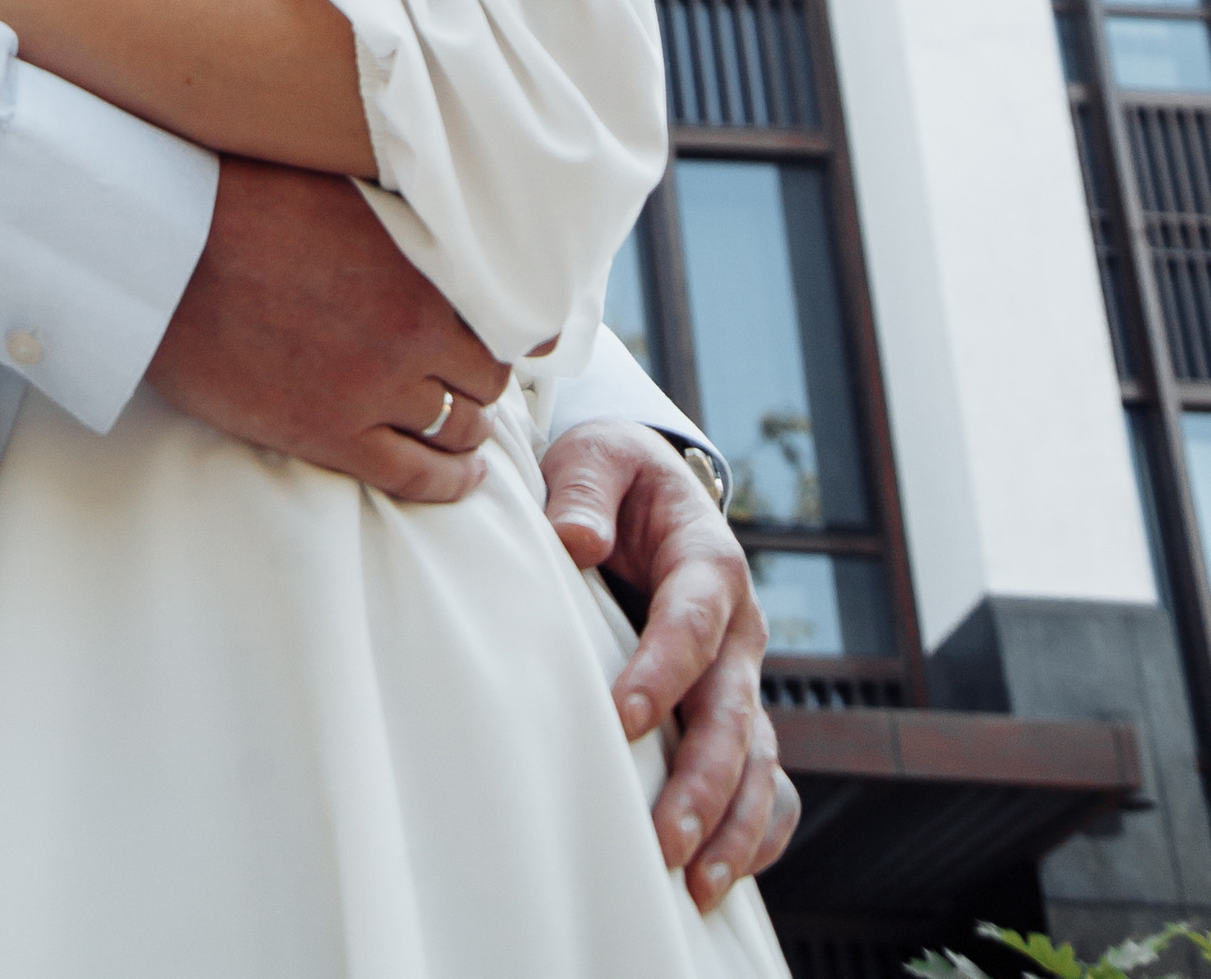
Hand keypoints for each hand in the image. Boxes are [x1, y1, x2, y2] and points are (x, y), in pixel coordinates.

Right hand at [148, 159, 507, 502]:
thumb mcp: (343, 185)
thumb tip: (443, 198)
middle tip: (474, 379)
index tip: (507, 332)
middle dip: (484, 381)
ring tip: (467, 429)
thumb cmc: (242, 198)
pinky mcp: (329, 434)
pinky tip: (459, 476)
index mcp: (418, 268)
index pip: (504, 318)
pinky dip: (448, 482)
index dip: (510, 329)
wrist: (168, 252)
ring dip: (469, 430)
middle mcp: (409, 332)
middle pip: (485, 378)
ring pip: (458, 430)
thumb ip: (402, 212)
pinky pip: (413, 476)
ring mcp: (371, 389)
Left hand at [540, 421, 797, 908]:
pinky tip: (725, 876)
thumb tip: (575, 539)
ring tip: (697, 886)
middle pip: (733, 712)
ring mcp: (743, 677)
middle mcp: (740, 629)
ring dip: (732, 824)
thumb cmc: (614, 475)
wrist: (646, 488)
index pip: (693, 622)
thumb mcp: (597, 455)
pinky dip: (757, 831)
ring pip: (757, 761)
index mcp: (709, 560)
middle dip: (703, 780)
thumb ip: (584, 490)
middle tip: (665, 840)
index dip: (662, 671)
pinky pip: (768, 781)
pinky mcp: (735, 710)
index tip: (622, 719)